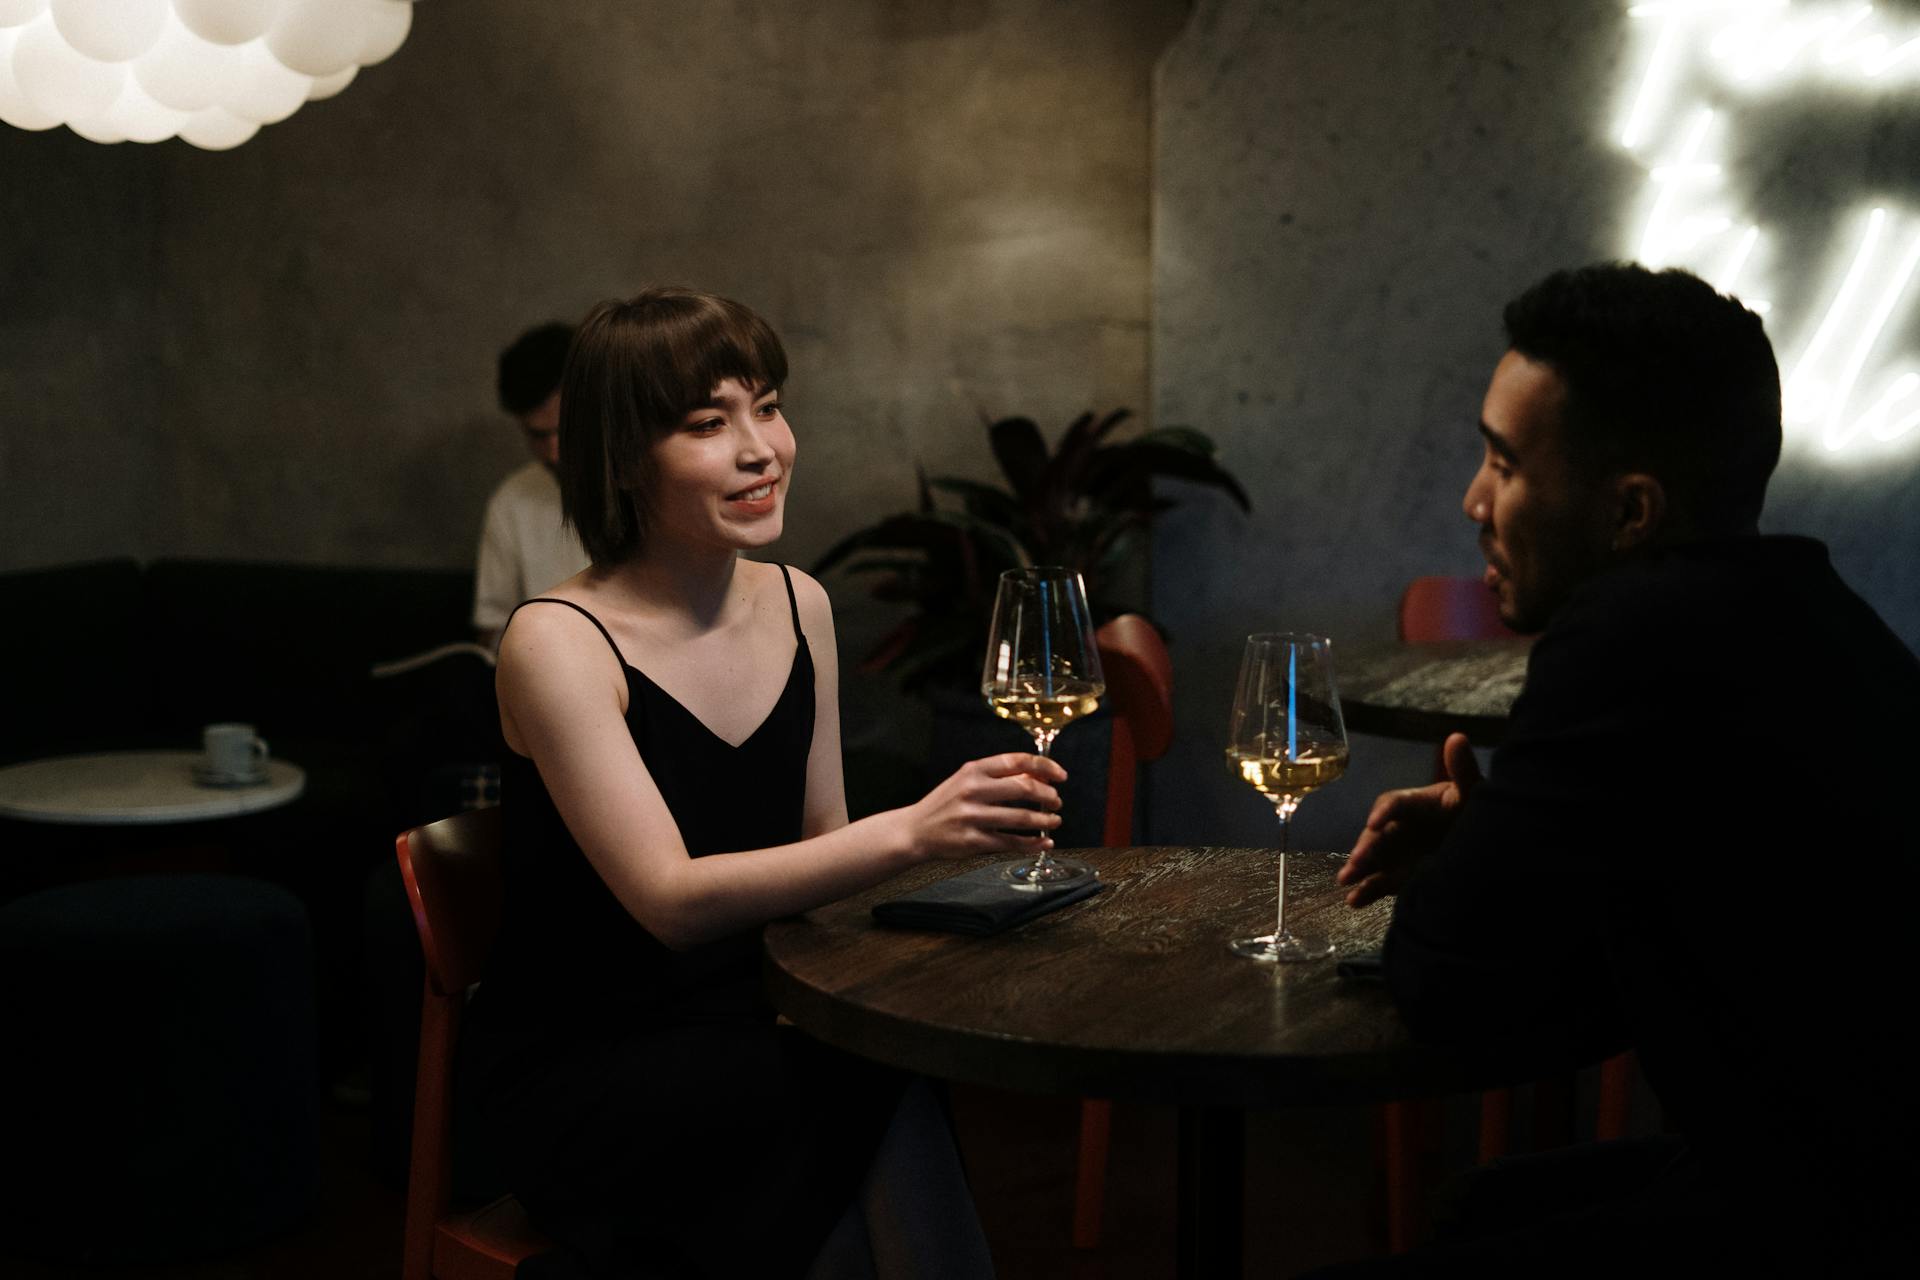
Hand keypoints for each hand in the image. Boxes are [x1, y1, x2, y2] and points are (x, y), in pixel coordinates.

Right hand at [905, 753, 1066, 861]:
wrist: (915, 830)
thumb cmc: (945, 803)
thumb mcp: (965, 779)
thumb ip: (997, 775)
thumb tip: (1037, 776)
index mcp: (974, 770)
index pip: (1017, 761)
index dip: (1045, 767)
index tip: (1061, 776)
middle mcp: (973, 790)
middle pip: (1024, 787)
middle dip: (1048, 795)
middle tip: (1056, 801)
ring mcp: (973, 816)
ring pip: (1021, 817)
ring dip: (1045, 820)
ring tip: (1054, 821)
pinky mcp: (973, 841)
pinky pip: (1011, 842)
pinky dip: (1032, 843)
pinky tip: (1044, 842)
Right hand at [1336, 733, 1480, 907]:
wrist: (1483, 844)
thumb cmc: (1472, 811)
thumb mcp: (1472, 791)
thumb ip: (1463, 769)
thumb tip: (1457, 737)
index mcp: (1415, 804)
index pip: (1394, 804)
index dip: (1384, 812)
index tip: (1375, 822)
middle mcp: (1400, 827)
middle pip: (1377, 836)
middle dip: (1365, 848)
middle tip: (1356, 862)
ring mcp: (1398, 853)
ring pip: (1373, 859)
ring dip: (1358, 869)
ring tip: (1346, 880)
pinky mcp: (1399, 875)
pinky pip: (1379, 883)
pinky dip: (1366, 892)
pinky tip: (1353, 901)